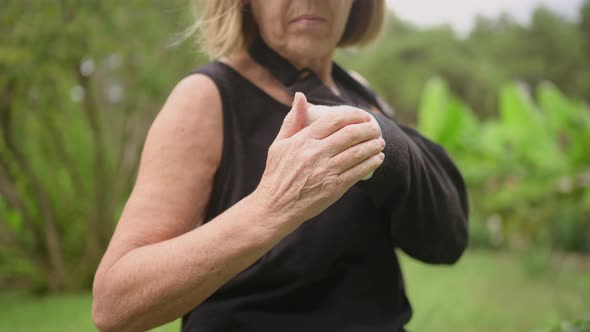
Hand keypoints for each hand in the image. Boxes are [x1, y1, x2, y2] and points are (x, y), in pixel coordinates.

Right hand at [253, 93, 384, 226]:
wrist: (275, 206)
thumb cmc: (277, 174)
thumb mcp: (279, 144)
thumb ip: (293, 120)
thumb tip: (300, 96)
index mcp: (303, 140)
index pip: (334, 120)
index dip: (354, 115)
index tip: (363, 116)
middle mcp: (316, 153)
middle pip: (350, 134)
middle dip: (368, 129)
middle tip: (376, 128)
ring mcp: (326, 171)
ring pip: (357, 153)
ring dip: (373, 146)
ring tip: (380, 142)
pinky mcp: (334, 188)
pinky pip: (358, 172)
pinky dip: (371, 163)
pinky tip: (377, 159)